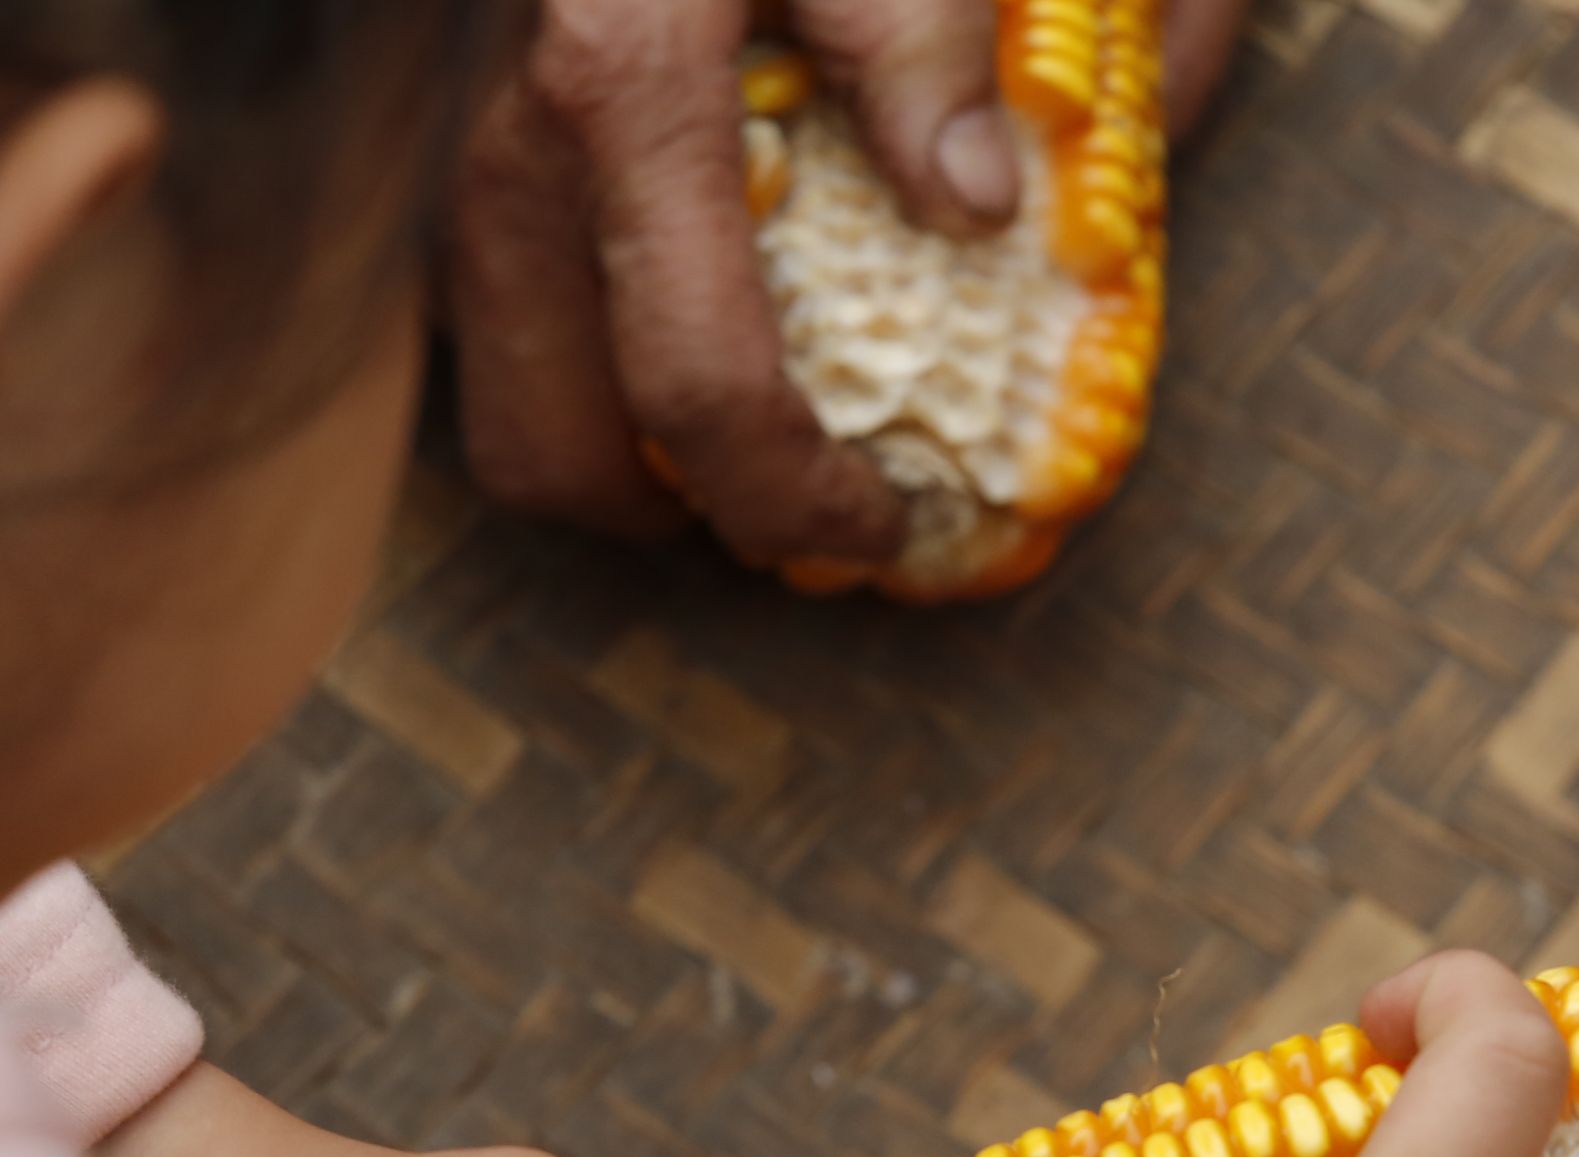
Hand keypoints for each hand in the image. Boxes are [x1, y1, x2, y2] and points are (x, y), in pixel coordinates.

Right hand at [448, 0, 1248, 562]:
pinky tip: (698, 334)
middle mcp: (501, 146)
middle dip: (686, 516)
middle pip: (552, 448)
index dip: (797, 501)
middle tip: (817, 510)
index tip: (891, 530)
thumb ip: (931, 49)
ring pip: (502, 398)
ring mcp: (449, 161)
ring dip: (627, 457)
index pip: (698, 389)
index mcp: (620, 94)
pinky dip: (587, 370)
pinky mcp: (442, 159)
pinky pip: (491, 322)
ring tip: (764, 440)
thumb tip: (980, 201)